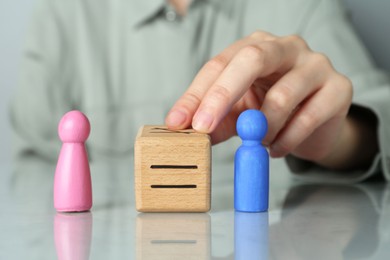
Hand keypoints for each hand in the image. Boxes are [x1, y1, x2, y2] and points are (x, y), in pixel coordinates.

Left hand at [165, 31, 357, 167]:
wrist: (318, 124)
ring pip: (281, 96)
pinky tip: (277, 149)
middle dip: (221, 96)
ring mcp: (315, 64)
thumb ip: (215, 120)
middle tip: (203, 128)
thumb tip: (183, 130)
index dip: (196, 95)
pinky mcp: (338, 88)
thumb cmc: (273, 110)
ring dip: (261, 129)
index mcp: (256, 47)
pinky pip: (307, 118)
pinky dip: (286, 140)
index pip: (219, 64)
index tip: (177, 123)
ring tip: (258, 142)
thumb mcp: (238, 113)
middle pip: (251, 59)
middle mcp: (286, 47)